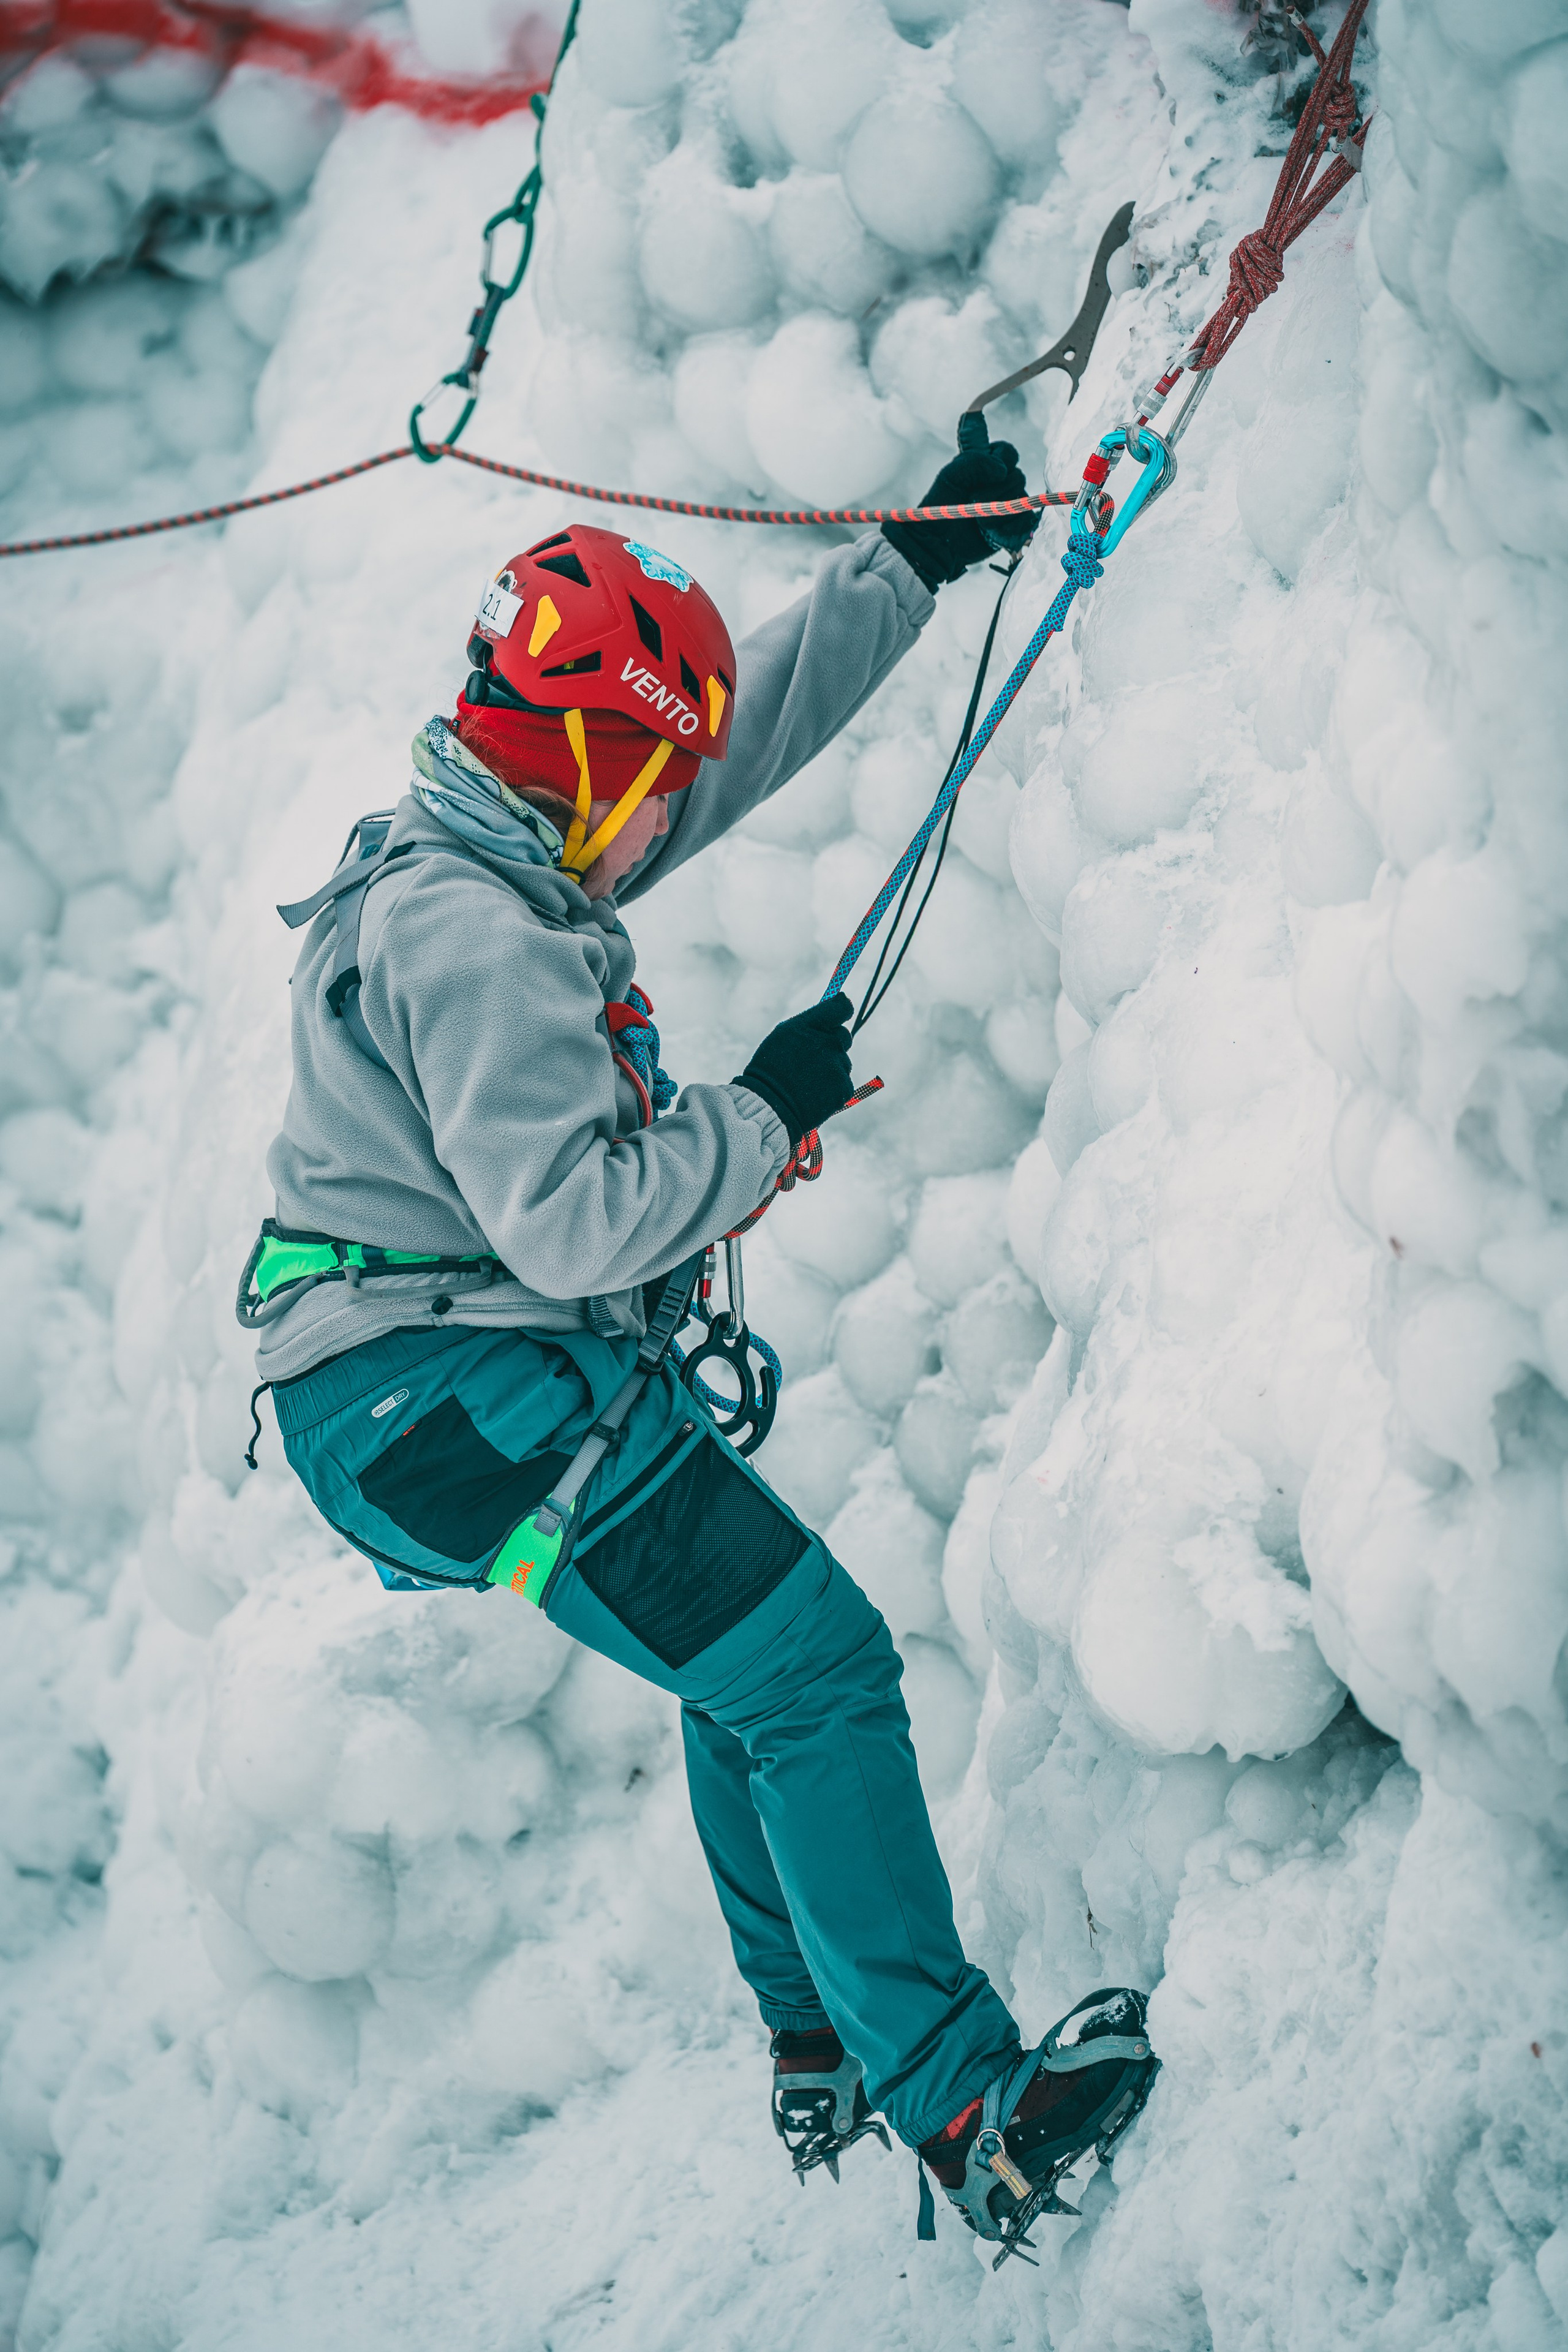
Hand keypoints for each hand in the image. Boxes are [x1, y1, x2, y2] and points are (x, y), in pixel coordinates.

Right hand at [734, 994, 854, 1149]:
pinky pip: (844, 1083)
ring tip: (807, 1082)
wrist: (769, 1107)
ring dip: (831, 1069)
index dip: (841, 1011)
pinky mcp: (843, 1088)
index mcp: (809, 1026)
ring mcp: (837, 1066)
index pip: (841, 1007)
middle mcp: (826, 1043)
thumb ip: (810, 1022)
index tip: (838, 1016)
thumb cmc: (771, 1069)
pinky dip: (833, 1089)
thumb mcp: (783, 1035)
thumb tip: (835, 1010)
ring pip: (843, 1062)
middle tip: (811, 1061)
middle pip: (844, 1036)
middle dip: (832, 1045)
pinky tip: (814, 1094)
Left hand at [880, 418, 1038, 592]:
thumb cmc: (941, 507)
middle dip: (997, 490)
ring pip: (1021, 499)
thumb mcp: (950, 475)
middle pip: (1018, 477)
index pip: (1008, 452)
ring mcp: (1007, 505)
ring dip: (1000, 510)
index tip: (993, 472)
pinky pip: (1025, 520)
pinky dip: (1011, 526)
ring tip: (978, 521)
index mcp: (986, 465)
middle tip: (974, 500)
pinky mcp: (1011, 526)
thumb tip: (1003, 470)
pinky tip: (993, 532)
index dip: (1005, 460)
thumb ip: (975, 462)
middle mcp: (1000, 483)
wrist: (939, 543)